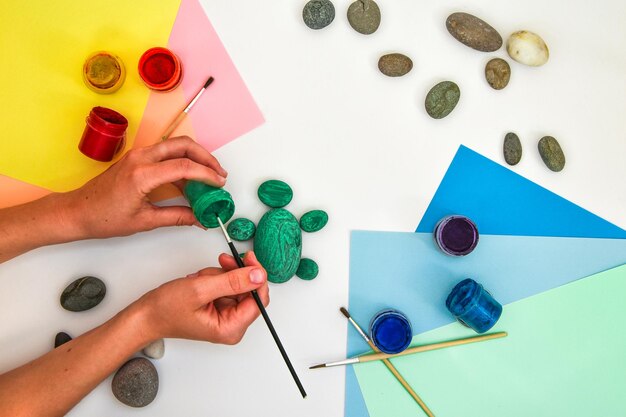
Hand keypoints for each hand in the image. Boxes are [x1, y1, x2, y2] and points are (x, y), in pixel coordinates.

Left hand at [64, 136, 227, 238]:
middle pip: (183, 145)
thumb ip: (177, 217)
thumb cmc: (104, 218)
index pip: (184, 166)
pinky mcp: (136, 158)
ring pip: (175, 145)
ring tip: (209, 176)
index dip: (207, 174)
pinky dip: (182, 161)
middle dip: (206, 157)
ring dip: (195, 157)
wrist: (78, 211)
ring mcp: (138, 155)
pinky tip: (189, 180)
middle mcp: (140, 158)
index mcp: (142, 174)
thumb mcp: (145, 221)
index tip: (220, 183)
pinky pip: (165, 153)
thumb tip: (200, 219)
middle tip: (219, 173)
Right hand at [138, 251, 269, 344]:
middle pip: (249, 290)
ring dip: (221, 275)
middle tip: (222, 262)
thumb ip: (232, 281)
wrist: (147, 315)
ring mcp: (226, 316)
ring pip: (237, 285)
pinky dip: (215, 278)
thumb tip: (258, 275)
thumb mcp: (200, 289)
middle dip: (233, 274)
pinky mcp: (220, 308)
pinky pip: (227, 286)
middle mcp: (232, 325)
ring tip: (201, 278)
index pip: (259, 300)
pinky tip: (201, 280)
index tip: (249, 258)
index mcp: (231, 328)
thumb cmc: (166, 310)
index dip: (256, 276)